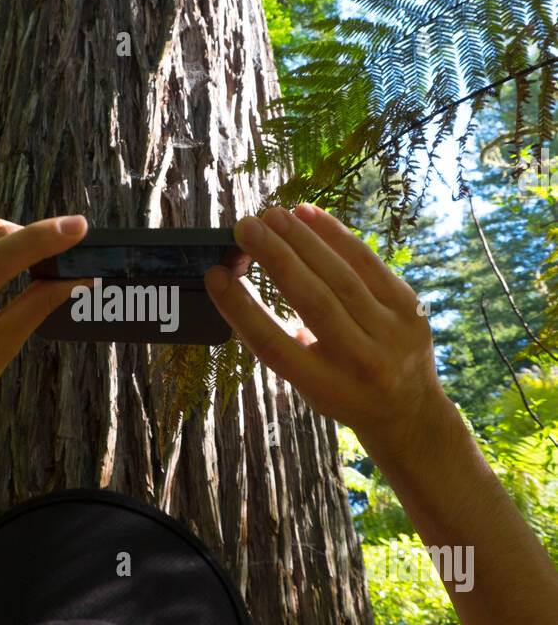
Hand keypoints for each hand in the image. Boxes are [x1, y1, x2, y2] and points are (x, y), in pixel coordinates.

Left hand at [0, 216, 88, 441]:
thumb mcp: (2, 345)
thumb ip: (40, 304)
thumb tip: (78, 278)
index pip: (0, 255)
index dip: (42, 237)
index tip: (79, 227)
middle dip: (38, 238)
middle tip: (75, 249)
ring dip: (20, 241)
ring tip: (51, 256)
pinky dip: (0, 247)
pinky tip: (18, 260)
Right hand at [204, 204, 448, 457]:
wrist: (409, 410)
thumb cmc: (341, 389)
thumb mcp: (307, 382)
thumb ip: (279, 340)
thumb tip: (239, 279)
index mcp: (324, 386)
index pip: (273, 344)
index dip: (240, 308)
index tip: (215, 275)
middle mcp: (360, 361)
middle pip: (312, 301)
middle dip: (275, 258)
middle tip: (245, 227)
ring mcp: (390, 332)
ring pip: (341, 276)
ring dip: (303, 240)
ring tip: (273, 215)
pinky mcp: (409, 307)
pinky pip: (367, 262)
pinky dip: (335, 235)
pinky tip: (308, 214)